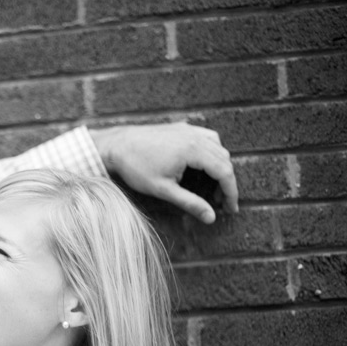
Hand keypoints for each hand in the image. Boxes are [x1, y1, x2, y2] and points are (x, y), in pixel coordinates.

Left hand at [90, 122, 238, 223]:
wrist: (115, 146)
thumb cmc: (136, 168)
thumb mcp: (164, 190)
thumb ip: (191, 203)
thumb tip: (211, 218)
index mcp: (193, 150)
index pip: (224, 172)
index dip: (231, 192)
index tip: (231, 209)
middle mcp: (195, 136)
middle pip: (224, 160)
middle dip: (226, 183)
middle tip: (220, 203)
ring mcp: (188, 129)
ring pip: (218, 147)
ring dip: (219, 167)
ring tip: (212, 188)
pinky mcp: (181, 127)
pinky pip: (206, 138)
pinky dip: (211, 152)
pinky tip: (202, 166)